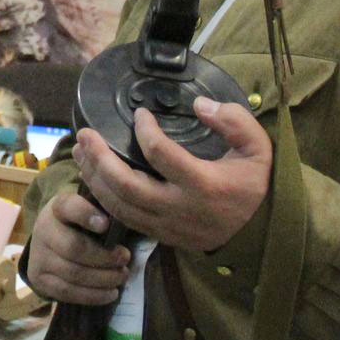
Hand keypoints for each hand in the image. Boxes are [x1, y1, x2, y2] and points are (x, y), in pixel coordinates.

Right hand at [25, 191, 130, 305]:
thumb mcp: (88, 210)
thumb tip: (128, 223)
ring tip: (121, 277)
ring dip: (103, 279)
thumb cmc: (79, 224)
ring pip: (73, 273)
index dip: (86, 215)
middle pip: (73, 247)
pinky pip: (67, 292)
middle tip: (125, 259)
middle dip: (104, 257)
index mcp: (58, 208)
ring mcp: (39, 256)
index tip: (106, 224)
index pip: (68, 207)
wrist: (49, 242)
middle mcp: (43, 230)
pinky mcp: (40, 279)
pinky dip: (93, 296)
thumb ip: (105, 213)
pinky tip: (111, 293)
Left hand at [73, 98, 270, 251]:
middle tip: (85, 133)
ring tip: (81, 151)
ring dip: (94, 177)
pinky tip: (94, 176)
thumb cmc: (253, 185)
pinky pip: (124, 219)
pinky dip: (103, 198)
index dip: (145, 130)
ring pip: (119, 205)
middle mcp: (180, 208)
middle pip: (127, 186)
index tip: (139, 113)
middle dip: (99, 158)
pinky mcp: (161, 235)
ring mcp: (167, 225)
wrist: (258, 232)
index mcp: (204, 184)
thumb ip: (235, 122)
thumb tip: (200, 105)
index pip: (161, 154)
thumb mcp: (258, 148)